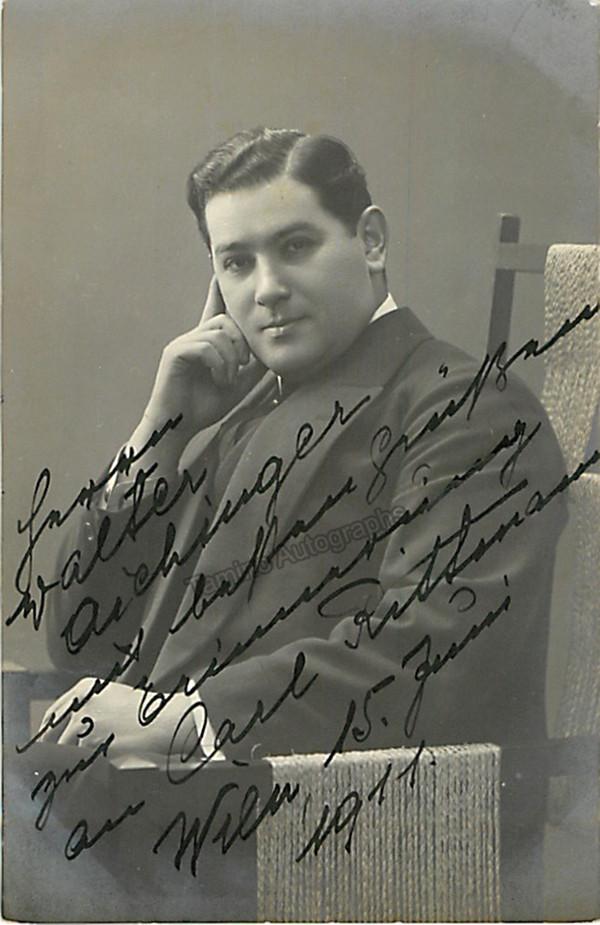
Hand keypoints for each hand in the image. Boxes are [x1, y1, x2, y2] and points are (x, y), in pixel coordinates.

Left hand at [37, 679, 192, 758]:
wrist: (164, 721)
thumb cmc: (142, 713)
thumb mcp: (111, 699)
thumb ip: (86, 709)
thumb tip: (62, 733)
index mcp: (84, 689)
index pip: (53, 714)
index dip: (46, 733)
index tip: (42, 746)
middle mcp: (80, 703)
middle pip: (53, 734)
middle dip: (53, 750)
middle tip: (51, 764)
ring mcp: (84, 723)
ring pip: (66, 750)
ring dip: (71, 760)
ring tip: (83, 767)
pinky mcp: (92, 743)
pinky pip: (80, 760)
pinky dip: (84, 767)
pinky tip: (94, 769)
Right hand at [143, 276, 263, 436]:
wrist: (180, 427)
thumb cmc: (204, 406)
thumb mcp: (239, 383)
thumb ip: (252, 365)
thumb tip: (270, 348)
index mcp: (207, 342)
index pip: (215, 309)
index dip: (218, 290)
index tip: (220, 271)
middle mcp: (194, 337)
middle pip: (227, 320)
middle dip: (242, 343)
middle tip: (242, 367)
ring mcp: (183, 343)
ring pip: (220, 333)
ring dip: (231, 359)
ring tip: (227, 380)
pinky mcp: (175, 353)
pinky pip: (206, 347)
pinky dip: (219, 365)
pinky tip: (218, 380)